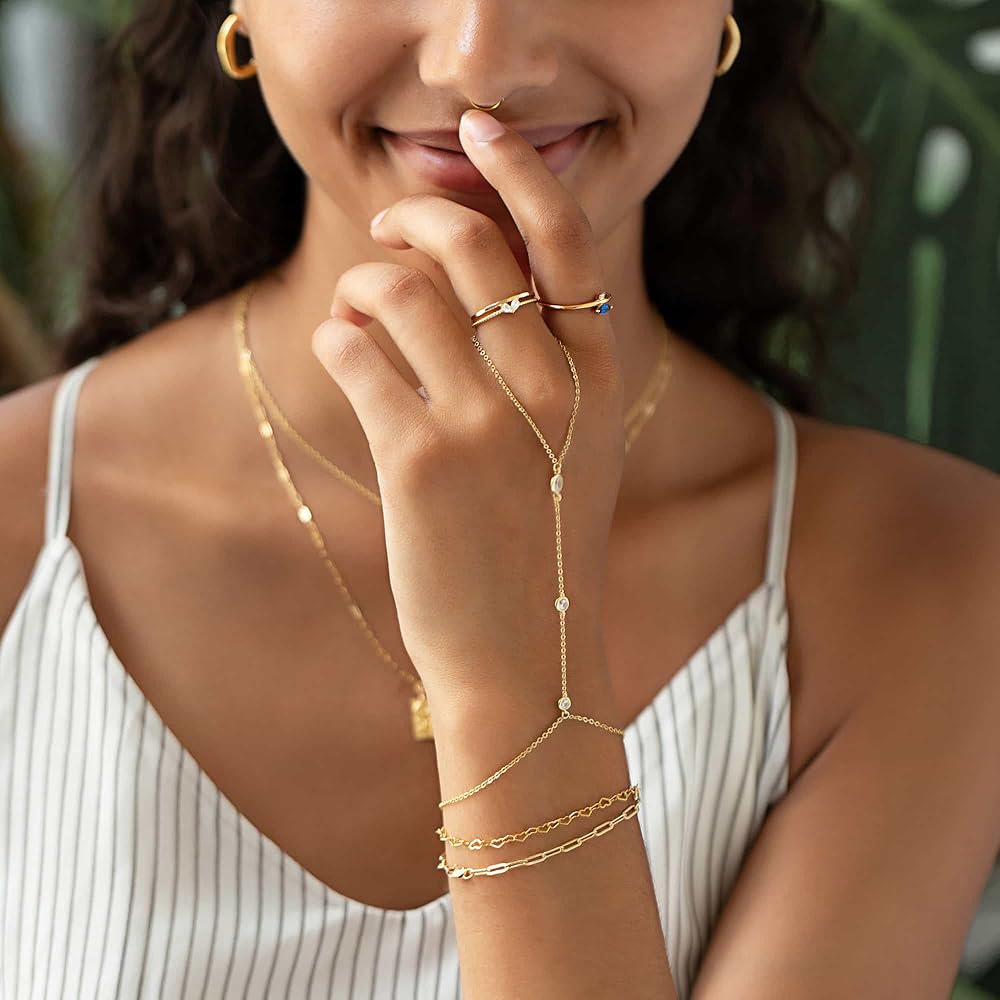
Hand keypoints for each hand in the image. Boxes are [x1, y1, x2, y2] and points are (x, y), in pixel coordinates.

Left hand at [311, 109, 625, 714]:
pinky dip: (339, 338)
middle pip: (473, 245)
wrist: (528, 663)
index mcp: (598, 379)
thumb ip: (551, 370)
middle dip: (418, 216)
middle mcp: (550, 386)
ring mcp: (486, 420)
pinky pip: (357, 353)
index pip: (565, 240)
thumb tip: (474, 286)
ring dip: (364, 282)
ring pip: (402, 290)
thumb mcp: (576, 454)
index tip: (479, 131)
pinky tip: (343, 353)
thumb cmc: (544, 557)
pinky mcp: (419, 458)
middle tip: (389, 226)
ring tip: (356, 308)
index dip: (519, 171)